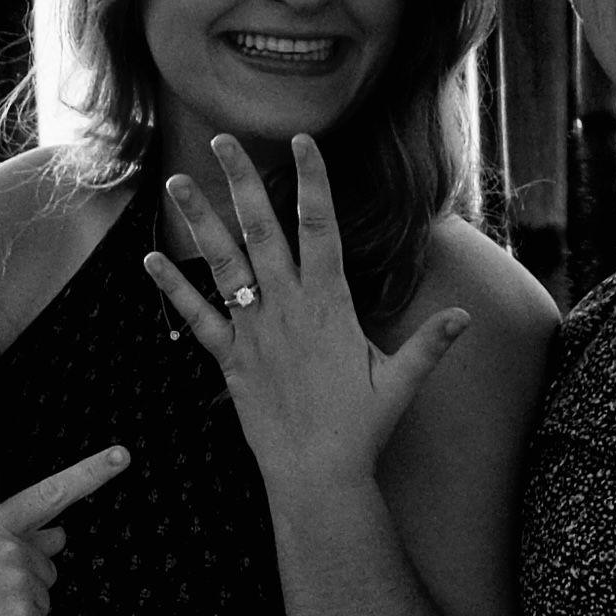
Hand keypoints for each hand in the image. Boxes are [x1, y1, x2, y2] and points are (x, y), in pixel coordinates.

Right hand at [0, 446, 128, 615]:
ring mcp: (18, 580)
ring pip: (45, 596)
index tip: (121, 456)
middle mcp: (8, 546)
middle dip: (26, 582)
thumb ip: (15, 539)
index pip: (48, 494)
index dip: (89, 474)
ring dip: (20, 610)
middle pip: (48, 564)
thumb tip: (60, 534)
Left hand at [146, 134, 471, 501]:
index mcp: (329, 304)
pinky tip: (150, 259)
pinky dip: (173, 288)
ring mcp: (254, 331)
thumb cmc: (361, 429)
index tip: (304, 140)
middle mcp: (287, 308)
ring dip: (199, 220)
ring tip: (178, 181)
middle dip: (243, 181)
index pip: (322, 227)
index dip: (312, 181)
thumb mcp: (401, 381)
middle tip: (226, 139)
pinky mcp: (230, 359)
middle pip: (261, 231)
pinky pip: (197, 317)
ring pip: (222, 264)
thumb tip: (466, 316)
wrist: (317, 476)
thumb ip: (430, 343)